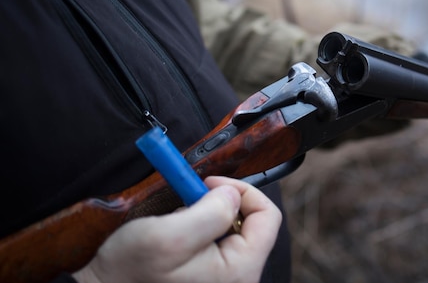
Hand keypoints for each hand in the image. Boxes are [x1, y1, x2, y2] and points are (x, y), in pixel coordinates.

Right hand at [73, 176, 280, 282]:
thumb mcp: (170, 235)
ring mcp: (223, 278)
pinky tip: (175, 233)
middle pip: (251, 221)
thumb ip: (212, 211)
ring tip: (177, 221)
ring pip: (231, 228)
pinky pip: (215, 239)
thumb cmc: (129, 272)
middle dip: (220, 203)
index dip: (242, 191)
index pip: (268, 217)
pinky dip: (196, 226)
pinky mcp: (208, 275)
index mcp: (240, 271)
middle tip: (189, 198)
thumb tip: (234, 194)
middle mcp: (238, 278)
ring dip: (205, 213)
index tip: (209, 184)